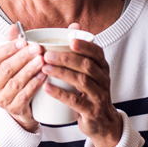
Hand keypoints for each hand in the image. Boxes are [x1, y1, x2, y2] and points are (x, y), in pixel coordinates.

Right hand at [0, 24, 47, 131]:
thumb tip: (14, 26)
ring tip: (42, 60)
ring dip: (29, 70)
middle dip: (22, 57)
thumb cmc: (16, 80)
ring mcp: (2, 99)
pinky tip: (44, 76)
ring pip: (15, 82)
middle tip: (37, 48)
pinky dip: (34, 84)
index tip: (24, 41)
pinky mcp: (14, 108)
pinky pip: (24, 95)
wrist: (22, 110)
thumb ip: (11, 45)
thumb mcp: (12, 62)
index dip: (9, 48)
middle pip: (6, 69)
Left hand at [42, 23, 122, 146]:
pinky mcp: (91, 111)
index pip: (97, 52)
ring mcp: (98, 96)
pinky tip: (47, 87)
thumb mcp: (89, 71)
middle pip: (87, 65)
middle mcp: (103, 80)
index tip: (70, 40)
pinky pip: (76, 101)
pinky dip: (60, 94)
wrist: (102, 122)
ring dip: (62, 73)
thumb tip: (73, 24)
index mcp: (101, 67)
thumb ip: (80, 50)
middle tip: (46, 54)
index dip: (85, 46)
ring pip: (82, 81)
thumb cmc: (90, 91)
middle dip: (66, 58)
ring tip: (44, 67)